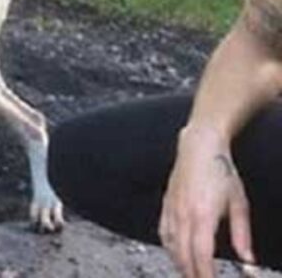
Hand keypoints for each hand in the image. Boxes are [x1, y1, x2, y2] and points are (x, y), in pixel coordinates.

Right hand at [159, 125, 254, 277]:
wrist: (199, 147)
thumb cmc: (221, 171)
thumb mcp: (239, 203)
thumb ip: (242, 235)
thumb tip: (248, 260)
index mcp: (203, 215)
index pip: (202, 255)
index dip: (206, 274)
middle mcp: (183, 214)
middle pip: (183, 255)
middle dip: (192, 274)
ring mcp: (171, 210)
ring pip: (171, 246)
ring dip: (180, 264)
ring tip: (190, 275)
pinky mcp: (166, 205)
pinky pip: (163, 233)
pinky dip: (169, 248)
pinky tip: (176, 254)